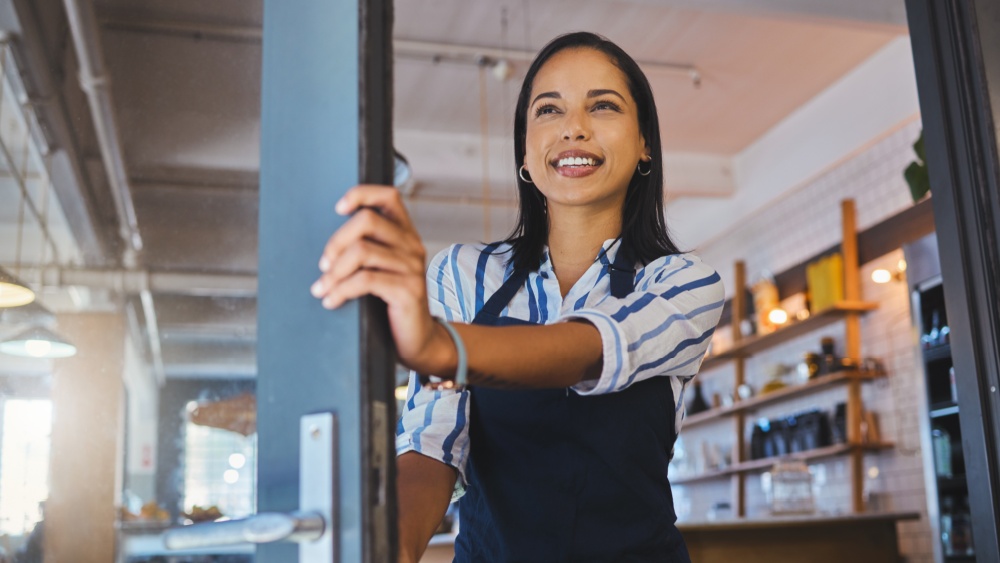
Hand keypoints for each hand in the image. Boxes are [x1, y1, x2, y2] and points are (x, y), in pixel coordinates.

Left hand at [310, 185, 452, 373]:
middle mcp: (412, 245)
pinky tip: (332, 300)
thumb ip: (368, 249)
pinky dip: (341, 290)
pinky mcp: (408, 290)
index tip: (338, 208)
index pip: (388, 196)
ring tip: (323, 287)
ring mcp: (412, 267)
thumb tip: (328, 247)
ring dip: (334, 272)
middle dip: (336, 241)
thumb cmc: (393, 303)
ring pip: (362, 251)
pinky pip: (365, 280)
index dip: (361, 194)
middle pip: (367, 220)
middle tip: (323, 264)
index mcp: (406, 234)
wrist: (417, 339)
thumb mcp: (383, 269)